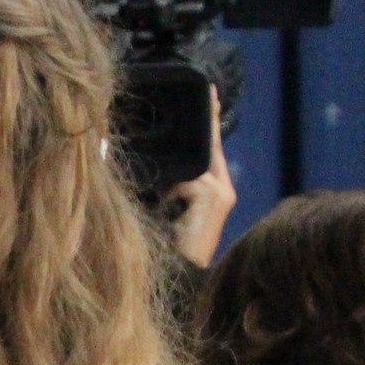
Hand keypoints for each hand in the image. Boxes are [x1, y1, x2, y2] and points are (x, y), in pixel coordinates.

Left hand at [166, 86, 235, 267]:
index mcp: (212, 189)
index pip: (210, 148)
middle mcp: (222, 187)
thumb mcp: (163, 208)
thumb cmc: (168, 245)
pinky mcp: (214, 196)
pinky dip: (170, 195)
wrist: (181, 273)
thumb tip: (142, 158)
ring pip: (191, 167)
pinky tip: (169, 214)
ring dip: (171, 184)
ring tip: (167, 207)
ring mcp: (220, 191)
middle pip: (211, 145)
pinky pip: (185, 181)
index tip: (209, 95)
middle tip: (208, 91)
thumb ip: (165, 185)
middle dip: (208, 119)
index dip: (209, 122)